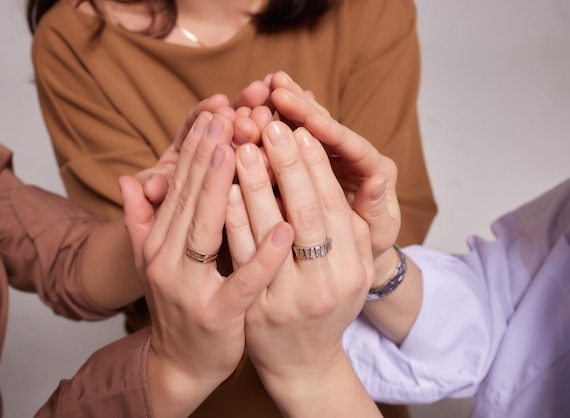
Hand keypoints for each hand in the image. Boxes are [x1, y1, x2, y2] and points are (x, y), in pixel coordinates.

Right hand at [120, 112, 292, 415]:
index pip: (178, 189)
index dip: (195, 150)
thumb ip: (141, 220)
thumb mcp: (154, 260)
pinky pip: (244, 281)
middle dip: (210, 155)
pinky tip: (285, 230)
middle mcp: (167, 262)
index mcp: (157, 244)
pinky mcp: (218, 316)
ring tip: (246, 151)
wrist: (182, 362)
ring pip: (210, 231)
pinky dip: (263, 256)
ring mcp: (190, 290)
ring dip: (228, 190)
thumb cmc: (178, 303)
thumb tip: (128, 178)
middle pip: (191, 200)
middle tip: (229, 115)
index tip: (213, 114)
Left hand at [226, 121, 376, 414]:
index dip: (317, 165)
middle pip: (306, 213)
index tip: (302, 129)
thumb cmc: (328, 303)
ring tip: (244, 145)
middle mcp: (327, 285)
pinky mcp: (257, 311)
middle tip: (271, 125)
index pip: (334, 205)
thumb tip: (368, 174)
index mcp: (354, 268)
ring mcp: (290, 300)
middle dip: (288, 164)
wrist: (303, 362)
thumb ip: (355, 226)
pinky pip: (242, 258)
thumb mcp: (352, 269)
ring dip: (256, 185)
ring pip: (271, 232)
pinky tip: (223, 189)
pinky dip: (233, 220)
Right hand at [234, 72, 399, 263]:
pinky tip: (263, 99)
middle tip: (277, 85)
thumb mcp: (377, 233)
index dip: (329, 131)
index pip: (350, 145)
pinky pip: (293, 135)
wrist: (355, 250)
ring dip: (287, 104)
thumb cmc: (368, 246)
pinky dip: (279, 118)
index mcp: (373, 168)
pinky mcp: (309, 158)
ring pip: (307, 124)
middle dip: (302, 106)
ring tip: (267, 83)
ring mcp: (328, 154)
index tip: (308, 117)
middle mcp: (350, 155)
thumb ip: (376, 210)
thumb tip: (378, 181)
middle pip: (326, 126)